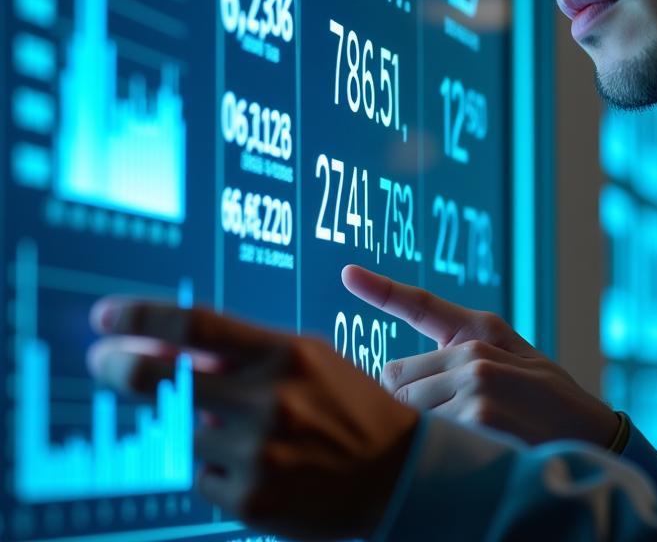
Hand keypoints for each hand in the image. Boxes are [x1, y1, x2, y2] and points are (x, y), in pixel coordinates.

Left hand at [86, 298, 418, 540]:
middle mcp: (267, 400)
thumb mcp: (307, 358)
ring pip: (183, 432)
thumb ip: (243, 352)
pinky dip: (218, 465)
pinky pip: (201, 475)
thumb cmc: (347, 404)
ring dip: (197, 425)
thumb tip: (169, 348)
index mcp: (284, 353)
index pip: (195, 326)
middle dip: (119, 366)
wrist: (395, 473)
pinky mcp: (249, 501)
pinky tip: (261, 463)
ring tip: (244, 427)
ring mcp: (256, 453)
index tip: (105, 315)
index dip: (140, 318)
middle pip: (162, 380)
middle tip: (102, 360)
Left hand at [342, 265, 618, 447]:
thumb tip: (393, 377)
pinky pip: (428, 438)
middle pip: (395, 378)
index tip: (348, 272)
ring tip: (461, 444)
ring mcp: (476, 383)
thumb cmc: (545, 404)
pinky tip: (468, 456)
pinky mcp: (479, 418)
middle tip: (440, 427)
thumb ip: (458, 359)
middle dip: (405, 405)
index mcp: (480, 330)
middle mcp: (474, 351)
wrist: (596, 439)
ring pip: (407, 411)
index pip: (421, 304)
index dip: (381, 288)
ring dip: (422, 433)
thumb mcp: (511, 363)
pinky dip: (437, 453)